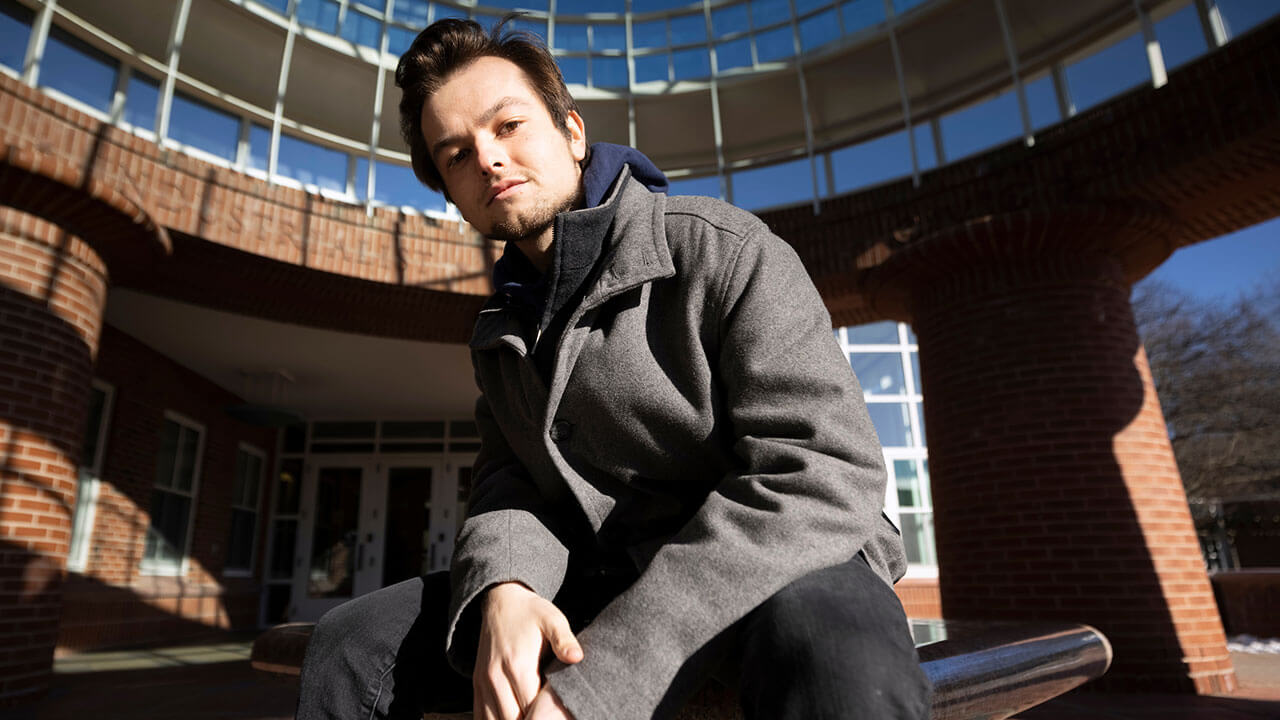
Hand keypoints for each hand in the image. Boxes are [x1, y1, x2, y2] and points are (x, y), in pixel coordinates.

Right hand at [474, 582, 582, 719]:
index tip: (558, 714)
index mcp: (518, 665)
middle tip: (548, 716)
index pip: (531, 710)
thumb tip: (576, 657)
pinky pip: (481, 715)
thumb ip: (564, 640)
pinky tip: (513, 717)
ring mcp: (484, 683)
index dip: (546, 717)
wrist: (501, 601)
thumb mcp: (552, 619)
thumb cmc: (530, 613)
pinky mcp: (477, 685)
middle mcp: (496, 678)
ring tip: (532, 717)